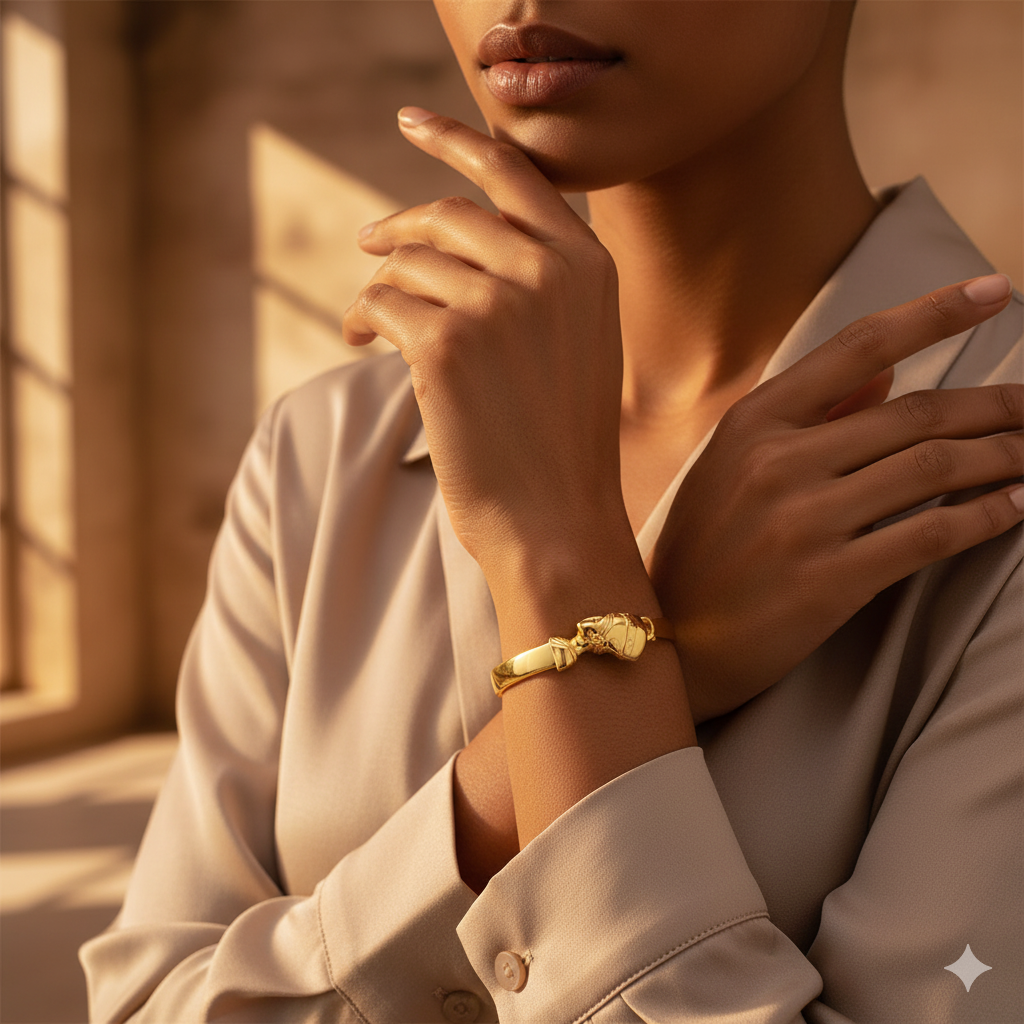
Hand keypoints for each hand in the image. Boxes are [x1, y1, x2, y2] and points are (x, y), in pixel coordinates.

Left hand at [343, 107, 631, 589]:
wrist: (557, 522)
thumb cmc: (561, 445)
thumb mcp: (577, 346)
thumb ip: (537, 281)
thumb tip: (450, 239)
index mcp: (588, 265)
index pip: (513, 172)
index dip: (457, 139)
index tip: (412, 123)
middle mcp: (547, 270)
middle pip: (447, 214)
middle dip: (399, 226)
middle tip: (369, 243)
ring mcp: (498, 303)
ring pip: (408, 263)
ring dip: (379, 288)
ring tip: (366, 324)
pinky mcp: (446, 344)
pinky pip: (381, 304)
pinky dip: (361, 318)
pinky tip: (359, 341)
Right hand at [649, 276, 1022, 723]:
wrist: (667, 640)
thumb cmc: (701, 550)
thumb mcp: (730, 468)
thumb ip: (807, 418)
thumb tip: (887, 376)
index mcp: (752, 422)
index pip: (857, 346)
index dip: (933, 314)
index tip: (995, 291)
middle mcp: (777, 461)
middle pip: (914, 413)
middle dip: (996, 405)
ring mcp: (802, 520)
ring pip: (931, 468)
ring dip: (1002, 457)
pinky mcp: (828, 581)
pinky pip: (927, 535)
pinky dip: (983, 517)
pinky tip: (1015, 508)